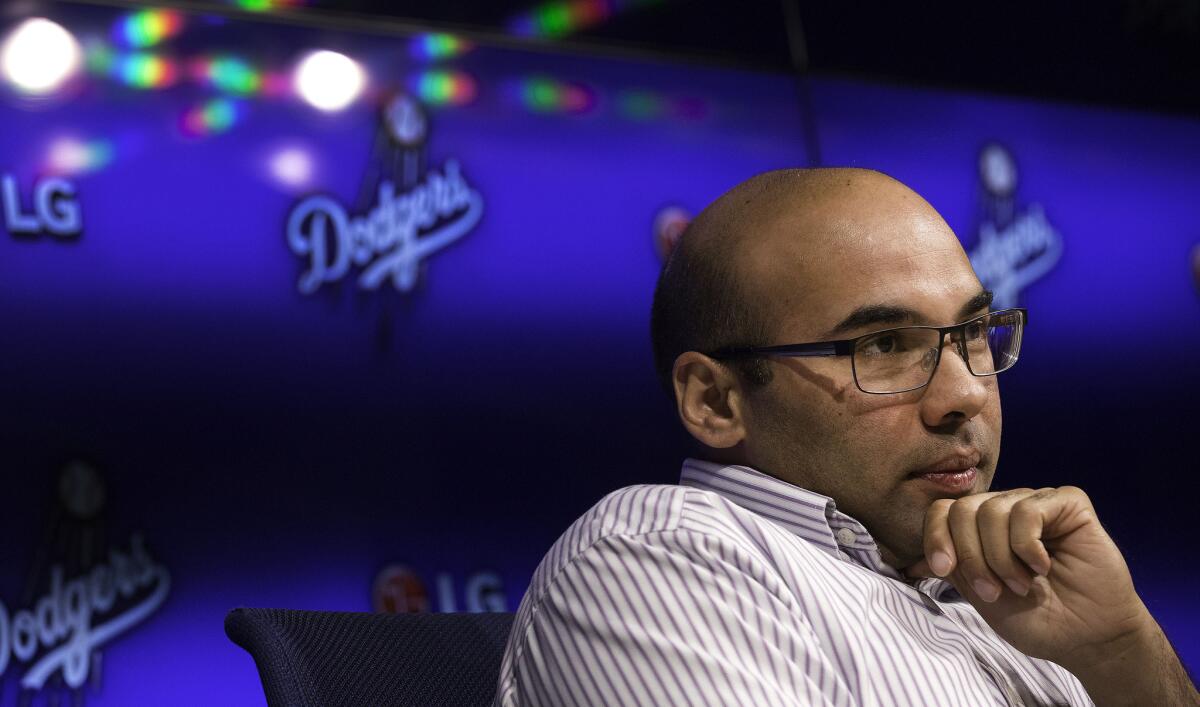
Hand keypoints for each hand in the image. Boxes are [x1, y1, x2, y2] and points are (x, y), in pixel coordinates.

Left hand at [904, 486, 1152, 670]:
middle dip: (971, 556)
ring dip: (1002, 558)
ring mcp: (1037, 503)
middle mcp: (1007, 509)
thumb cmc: (1037, 619)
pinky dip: (1027, 546)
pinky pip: (1028, 510)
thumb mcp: (981, 597)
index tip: (944, 570)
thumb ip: (953, 569)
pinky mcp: (1069, 503)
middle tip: (993, 591)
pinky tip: (1043, 566)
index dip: (936, 538)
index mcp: (982, 528)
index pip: (942, 511)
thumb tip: (910, 561)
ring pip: (993, 510)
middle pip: (963, 509)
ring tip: (1022, 585)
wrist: (1087, 638)